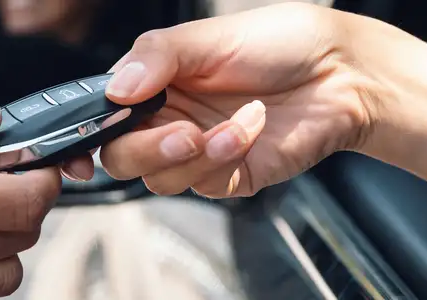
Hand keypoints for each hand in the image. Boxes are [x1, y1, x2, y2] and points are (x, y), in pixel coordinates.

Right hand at [96, 3, 426, 197]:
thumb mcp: (208, 36)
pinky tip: (252, 128)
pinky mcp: (229, 175)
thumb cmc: (279, 42)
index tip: (85, 145)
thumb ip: (155, 58)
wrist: (341, 73)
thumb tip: (115, 90)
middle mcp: (167, 117)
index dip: (84, 132)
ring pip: (159, 179)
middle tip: (181, 132)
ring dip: (194, 155)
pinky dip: (226, 159)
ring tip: (232, 126)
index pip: (100, 112)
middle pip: (121, 156)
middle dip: (145, 150)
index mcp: (152, 80)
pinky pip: (204, 185)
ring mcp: (197, 149)